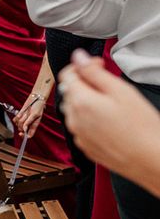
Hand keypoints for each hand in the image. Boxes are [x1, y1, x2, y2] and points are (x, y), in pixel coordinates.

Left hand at [13, 93, 45, 136]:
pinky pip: (15, 120)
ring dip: (19, 119)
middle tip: (25, 117)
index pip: (29, 135)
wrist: (35, 98)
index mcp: (34, 125)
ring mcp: (24, 120)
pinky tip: (19, 114)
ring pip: (18, 124)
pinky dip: (16, 117)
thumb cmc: (38, 106)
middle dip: (21, 124)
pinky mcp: (20, 116)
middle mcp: (29, 124)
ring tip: (24, 113)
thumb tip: (24, 129)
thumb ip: (29, 122)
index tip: (21, 133)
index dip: (24, 136)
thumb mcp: (35, 114)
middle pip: (22, 129)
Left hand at [59, 51, 159, 178]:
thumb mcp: (121, 91)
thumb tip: (78, 57)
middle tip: (109, 83)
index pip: (67, 74)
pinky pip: (81, 126)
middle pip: (70, 91)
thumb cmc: (142, 128)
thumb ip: (94, 72)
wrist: (151, 161)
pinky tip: (110, 121)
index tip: (97, 65)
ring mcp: (78, 134)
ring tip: (112, 104)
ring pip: (74, 109)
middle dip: (85, 83)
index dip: (81, 65)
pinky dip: (90, 119)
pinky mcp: (85, 146)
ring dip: (86, 101)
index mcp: (80, 102)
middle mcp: (74, 119)